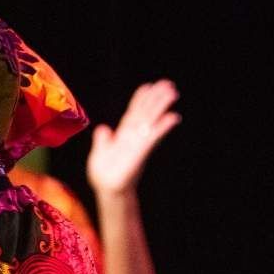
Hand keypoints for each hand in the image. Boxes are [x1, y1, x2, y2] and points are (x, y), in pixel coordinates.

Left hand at [86, 79, 180, 197]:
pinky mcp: (140, 152)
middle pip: (145, 113)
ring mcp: (138, 143)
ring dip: (162, 106)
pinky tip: (174, 117)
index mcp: (123, 135)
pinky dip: (163, 127)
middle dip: (156, 98)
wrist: (106, 190)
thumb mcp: (99, 153)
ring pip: (151, 120)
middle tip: (168, 84)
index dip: (140, 100)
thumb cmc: (103, 175)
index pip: (133, 113)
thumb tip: (103, 128)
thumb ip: (102, 140)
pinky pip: (153, 137)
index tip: (148, 86)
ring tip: (173, 92)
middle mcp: (133, 136)